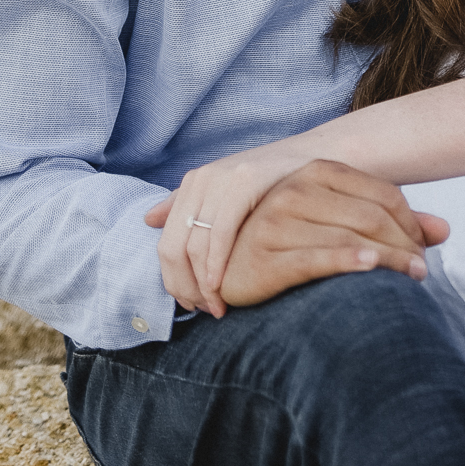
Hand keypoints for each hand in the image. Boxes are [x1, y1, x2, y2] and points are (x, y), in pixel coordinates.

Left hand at [145, 142, 308, 312]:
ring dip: (203, 284)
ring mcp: (221, 179)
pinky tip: (222, 285)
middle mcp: (201, 179)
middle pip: (174, 248)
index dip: (174, 282)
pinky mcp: (244, 181)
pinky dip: (217, 263)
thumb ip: (186, 204)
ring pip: (195, 245)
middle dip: (186, 288)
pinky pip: (220, 232)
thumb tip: (147, 219)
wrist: (316, 155)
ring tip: (218, 306)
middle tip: (206, 310)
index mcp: (193, 184)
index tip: (192, 306)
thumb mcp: (227, 191)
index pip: (167, 245)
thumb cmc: (273, 181)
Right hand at [189, 162, 448, 310]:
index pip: (383, 194)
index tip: (424, 250)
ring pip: (351, 238)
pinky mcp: (264, 256)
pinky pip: (316, 258)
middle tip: (422, 273)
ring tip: (411, 282)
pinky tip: (371, 270)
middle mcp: (295, 190)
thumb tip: (446, 231)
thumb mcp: (340, 223)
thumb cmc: (289, 244)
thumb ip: (391, 224)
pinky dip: (348, 263)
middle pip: (372, 216)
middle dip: (406, 245)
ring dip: (390, 261)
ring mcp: (276, 221)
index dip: (412, 222)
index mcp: (315, 172)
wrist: (226, 268)